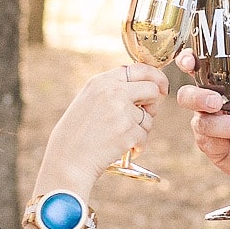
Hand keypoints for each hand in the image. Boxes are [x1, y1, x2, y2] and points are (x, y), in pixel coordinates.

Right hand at [42, 63, 166, 191]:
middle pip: (152, 89)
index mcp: (101, 81)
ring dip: (140, 130)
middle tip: (143, 116)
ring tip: (120, 137)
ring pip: (149, 117)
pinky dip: (137, 145)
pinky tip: (121, 149)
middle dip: (153, 104)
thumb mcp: (88, 100)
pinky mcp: (129, 132)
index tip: (161, 87)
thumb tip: (147, 88)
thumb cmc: (76, 134)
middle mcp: (113, 92)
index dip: (156, 77)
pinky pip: (144, 136)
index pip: (139, 68)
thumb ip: (113, 90)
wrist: (68, 159)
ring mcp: (122, 111)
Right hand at [174, 47, 229, 198]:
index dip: (187, 62)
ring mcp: (208, 128)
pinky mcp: (213, 150)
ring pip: (204, 124)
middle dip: (199, 98)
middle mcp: (208, 105)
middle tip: (217, 102)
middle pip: (186, 97)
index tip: (189, 63)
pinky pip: (218, 144)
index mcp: (220, 85)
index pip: (196, 69)